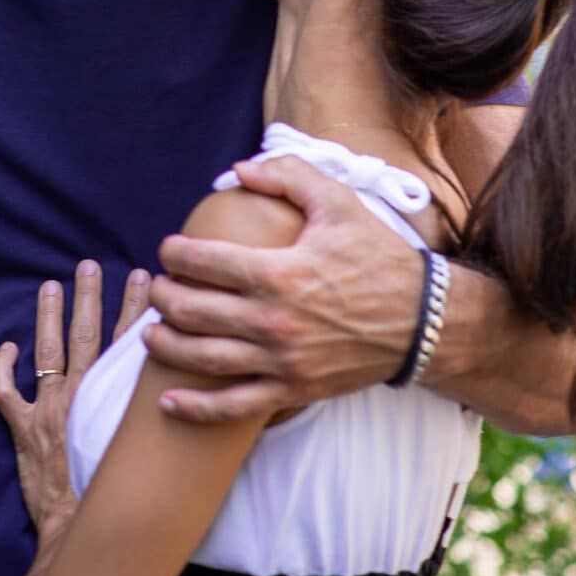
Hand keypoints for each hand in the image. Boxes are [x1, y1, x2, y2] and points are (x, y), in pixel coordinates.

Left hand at [0, 260, 151, 539]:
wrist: (81, 528)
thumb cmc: (118, 495)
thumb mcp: (145, 452)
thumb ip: (161, 421)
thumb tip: (193, 398)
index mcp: (111, 399)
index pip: (126, 341)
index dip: (134, 307)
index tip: (142, 278)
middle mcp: (79, 396)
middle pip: (84, 336)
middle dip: (88, 297)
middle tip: (89, 265)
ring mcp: (48, 411)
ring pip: (46, 352)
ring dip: (49, 316)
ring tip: (51, 285)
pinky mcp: (24, 430)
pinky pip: (7, 394)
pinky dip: (2, 369)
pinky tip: (5, 347)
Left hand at [144, 155, 422, 423]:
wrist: (423, 321)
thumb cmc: (378, 257)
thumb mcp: (338, 202)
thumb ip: (287, 176)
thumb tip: (238, 169)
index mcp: (277, 271)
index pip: (204, 261)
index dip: (176, 253)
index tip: (170, 249)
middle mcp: (272, 320)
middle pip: (193, 310)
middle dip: (163, 297)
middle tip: (158, 287)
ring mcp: (281, 360)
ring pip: (203, 358)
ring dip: (166, 345)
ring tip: (151, 333)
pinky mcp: (292, 389)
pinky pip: (233, 406)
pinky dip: (196, 407)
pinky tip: (167, 401)